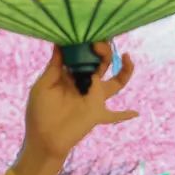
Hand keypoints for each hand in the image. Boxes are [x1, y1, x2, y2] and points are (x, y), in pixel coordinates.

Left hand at [21, 42, 136, 165]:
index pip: (84, 55)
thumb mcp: (43, 86)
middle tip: (99, 44)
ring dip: (125, 70)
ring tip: (127, 57)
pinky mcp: (98, 113)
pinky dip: (125, 114)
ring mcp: (94, 97)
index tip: (88, 35)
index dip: (88, 44)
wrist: (43, 140)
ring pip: (116, 81)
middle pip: (102, 63)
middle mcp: (85, 83)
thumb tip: (60, 44)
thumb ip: (54, 67)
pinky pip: (115, 115)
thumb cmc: (39, 112)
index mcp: (71, 75)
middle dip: (104, 51)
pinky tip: (135, 113)